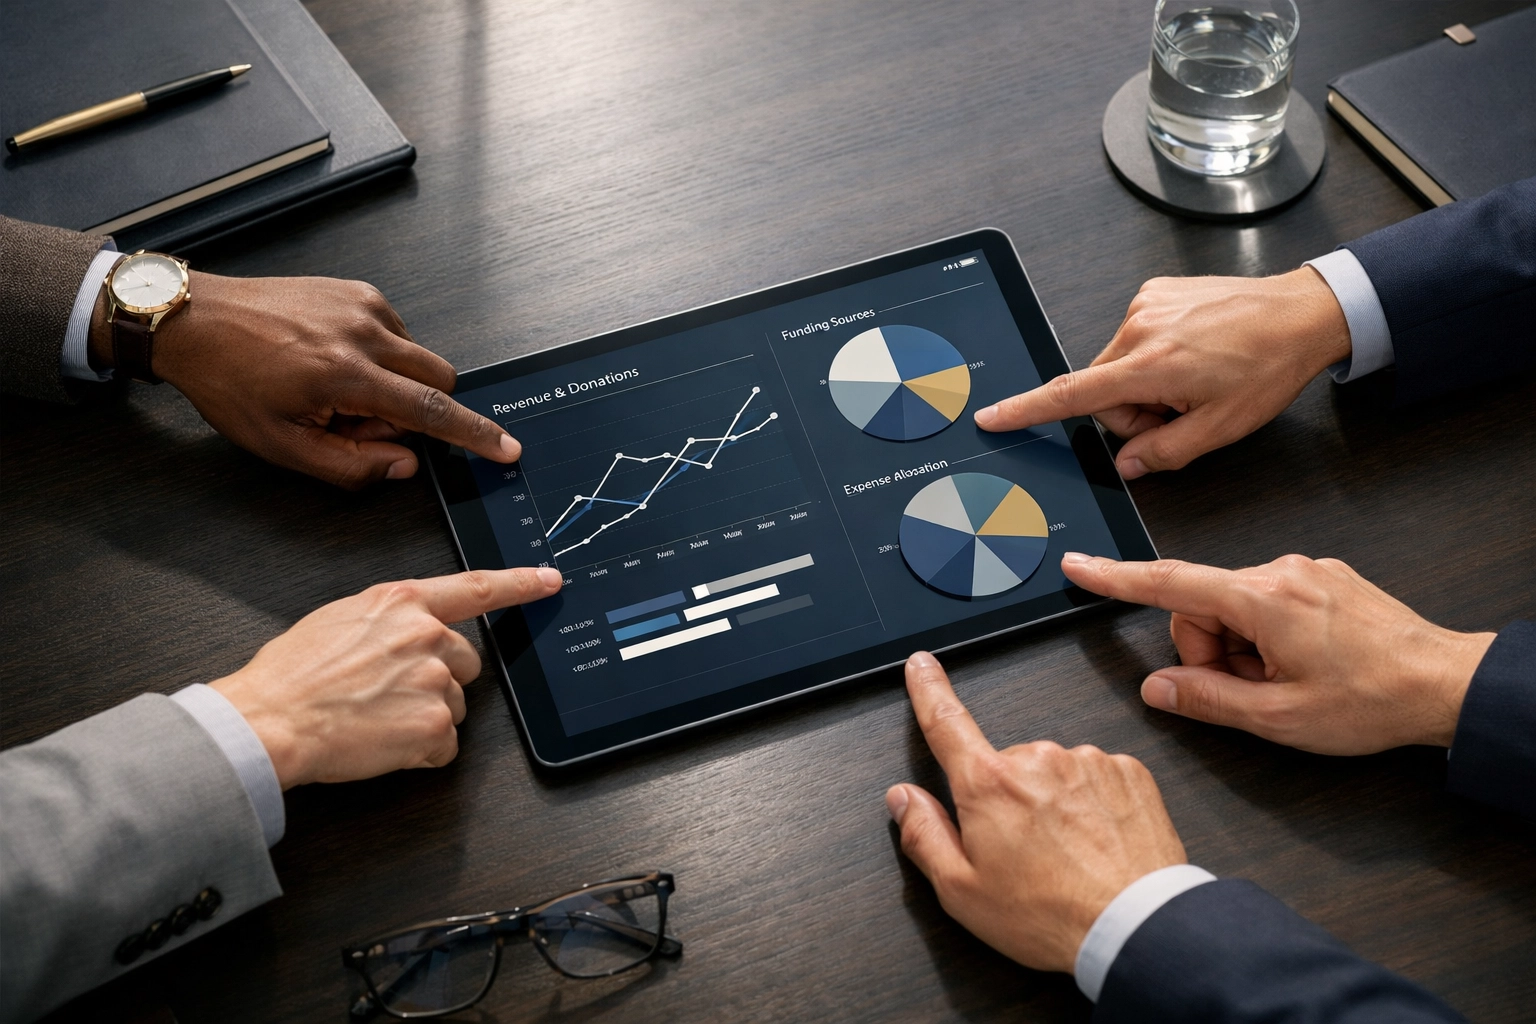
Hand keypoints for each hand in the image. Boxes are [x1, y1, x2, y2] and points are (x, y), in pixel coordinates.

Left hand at [90, 272, 519, 488]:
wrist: (194, 319)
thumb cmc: (228, 380)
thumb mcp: (280, 445)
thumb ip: (350, 465)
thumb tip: (403, 465)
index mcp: (345, 374)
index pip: (430, 410)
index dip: (474, 434)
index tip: (505, 448)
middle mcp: (363, 333)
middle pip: (439, 378)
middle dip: (420, 409)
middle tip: (362, 423)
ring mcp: (363, 306)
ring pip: (417, 358)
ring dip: (395, 384)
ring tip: (337, 391)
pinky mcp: (357, 292)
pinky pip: (396, 333)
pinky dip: (380, 357)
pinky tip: (332, 362)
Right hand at [210, 566, 561, 787]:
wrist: (271, 719)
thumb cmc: (292, 674)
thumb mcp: (341, 619)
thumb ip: (389, 620)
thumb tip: (408, 631)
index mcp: (402, 603)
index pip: (477, 588)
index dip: (520, 584)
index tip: (549, 581)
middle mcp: (426, 636)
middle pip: (467, 662)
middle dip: (441, 679)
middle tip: (392, 693)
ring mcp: (434, 681)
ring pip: (456, 706)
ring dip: (427, 717)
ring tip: (377, 718)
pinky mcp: (433, 726)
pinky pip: (444, 745)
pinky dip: (420, 752)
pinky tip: (384, 743)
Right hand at [886, 651, 1186, 973]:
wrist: (1138, 928)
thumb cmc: (1052, 916)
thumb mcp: (962, 891)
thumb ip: (923, 835)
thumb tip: (903, 799)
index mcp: (989, 785)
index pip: (946, 722)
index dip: (928, 690)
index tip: (922, 666)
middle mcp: (1037, 760)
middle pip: (1005, 766)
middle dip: (1007, 800)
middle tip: (1024, 854)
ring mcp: (1086, 761)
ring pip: (1052, 774)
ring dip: (1053, 804)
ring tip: (1068, 859)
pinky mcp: (1127, 772)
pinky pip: (1094, 780)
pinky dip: (1092, 807)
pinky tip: (1096, 845)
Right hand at [972, 268, 1351, 478]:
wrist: (1301, 313)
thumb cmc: (1269, 364)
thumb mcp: (1220, 428)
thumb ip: (1163, 452)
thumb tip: (1127, 463)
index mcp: (1150, 366)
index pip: (1071, 395)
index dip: (1026, 409)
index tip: (993, 416)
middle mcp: (1139, 330)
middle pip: (1101, 391)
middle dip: (1132, 412)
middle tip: (1179, 414)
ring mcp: (1145, 306)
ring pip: (1118, 367)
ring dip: (1145, 384)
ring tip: (1194, 381)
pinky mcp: (1155, 294)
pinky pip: (1135, 338)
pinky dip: (1156, 356)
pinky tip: (1194, 355)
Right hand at [1061, 552, 1496, 752]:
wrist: (1448, 684)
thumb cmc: (1375, 700)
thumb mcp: (1277, 718)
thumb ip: (1205, 699)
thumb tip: (1159, 688)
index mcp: (1261, 599)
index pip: (1167, 583)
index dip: (1116, 578)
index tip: (1082, 567)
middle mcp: (1281, 572)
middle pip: (1203, 606)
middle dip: (1211, 650)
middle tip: (1251, 689)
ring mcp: (1306, 572)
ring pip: (1236, 607)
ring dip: (1244, 647)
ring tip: (1286, 681)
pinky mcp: (1324, 579)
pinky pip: (1270, 602)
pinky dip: (1271, 635)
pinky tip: (1306, 664)